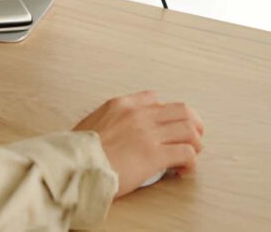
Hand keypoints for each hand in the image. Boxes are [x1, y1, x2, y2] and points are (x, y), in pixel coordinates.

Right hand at [73, 90, 203, 197]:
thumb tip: (120, 133)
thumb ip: (111, 121)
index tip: (168, 126)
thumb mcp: (92, 123)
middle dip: (193, 124)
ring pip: (189, 130)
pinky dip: (190, 162)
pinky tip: (182, 171)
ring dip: (195, 144)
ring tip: (190, 156)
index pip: (155, 98)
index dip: (167, 113)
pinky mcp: (154, 155)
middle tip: (192, 138)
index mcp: (121, 105)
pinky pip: (186, 153)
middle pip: (181, 110)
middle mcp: (138, 114)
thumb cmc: (79, 151)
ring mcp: (148, 133)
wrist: (75, 165)